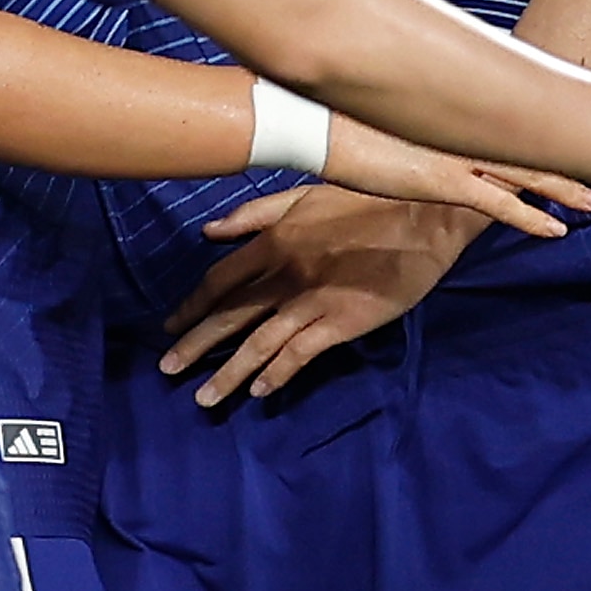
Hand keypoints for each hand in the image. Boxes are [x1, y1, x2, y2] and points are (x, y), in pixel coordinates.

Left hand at [159, 186, 486, 406]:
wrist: (423, 213)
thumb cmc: (366, 197)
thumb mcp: (304, 193)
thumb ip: (255, 214)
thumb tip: (208, 231)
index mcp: (274, 240)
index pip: (220, 280)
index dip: (192, 305)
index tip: (171, 326)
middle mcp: (286, 273)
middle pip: (230, 316)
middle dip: (196, 345)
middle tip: (167, 370)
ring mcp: (313, 301)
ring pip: (260, 343)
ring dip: (229, 373)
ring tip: (204, 398)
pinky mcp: (343, 322)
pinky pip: (300, 353)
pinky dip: (277, 373)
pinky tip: (259, 391)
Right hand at [321, 112, 590, 236]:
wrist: (312, 119)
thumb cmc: (333, 116)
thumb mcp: (378, 115)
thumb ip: (402, 118)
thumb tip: (407, 121)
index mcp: (446, 115)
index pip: (504, 121)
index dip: (538, 128)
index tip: (567, 129)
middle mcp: (458, 132)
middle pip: (527, 143)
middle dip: (567, 157)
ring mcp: (454, 156)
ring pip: (524, 173)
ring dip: (563, 189)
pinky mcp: (442, 181)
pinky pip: (499, 205)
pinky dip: (531, 218)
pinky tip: (558, 231)